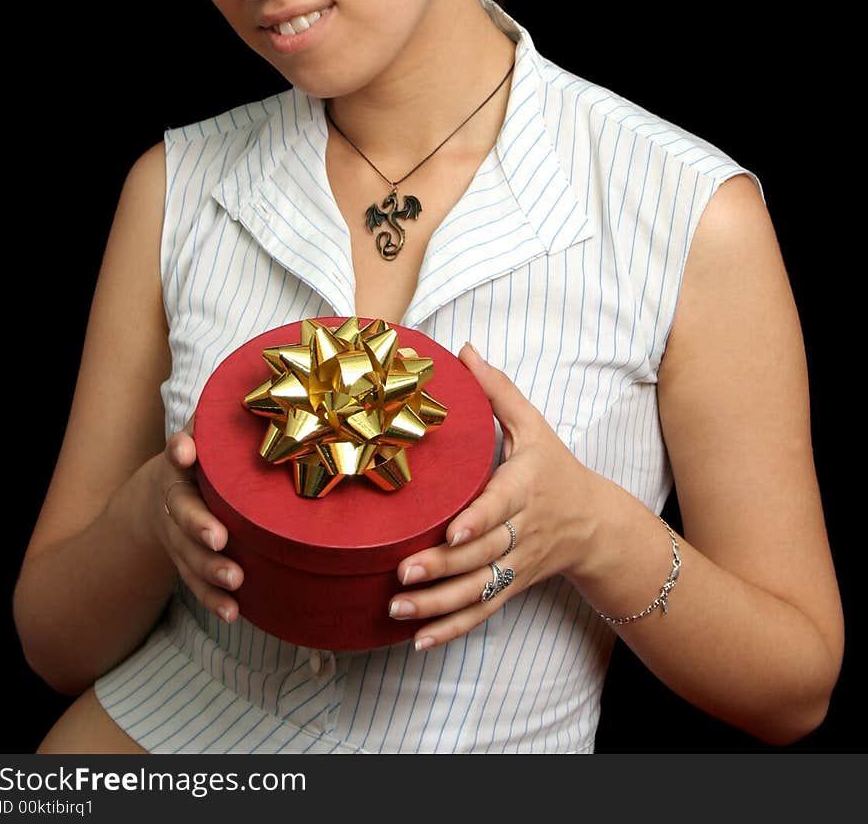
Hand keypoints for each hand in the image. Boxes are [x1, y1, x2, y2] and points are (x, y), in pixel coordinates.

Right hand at [148, 413, 243, 623]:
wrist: (161, 494)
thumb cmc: (203, 457)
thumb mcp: (207, 432)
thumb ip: (227, 418)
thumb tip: (272, 386)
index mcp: (181, 462)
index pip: (177, 451)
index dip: (180, 450)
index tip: (185, 451)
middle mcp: (175, 498)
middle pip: (182, 512)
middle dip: (199, 525)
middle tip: (220, 538)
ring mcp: (177, 534)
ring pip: (187, 554)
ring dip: (209, 570)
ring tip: (235, 581)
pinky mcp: (185, 560)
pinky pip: (195, 583)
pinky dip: (213, 599)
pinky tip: (234, 612)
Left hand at [388, 342, 604, 649]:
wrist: (595, 524)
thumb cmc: (554, 467)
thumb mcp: (533, 425)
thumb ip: (498, 389)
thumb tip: (464, 350)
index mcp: (525, 488)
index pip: (501, 506)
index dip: (479, 520)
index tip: (452, 530)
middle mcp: (521, 531)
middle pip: (482, 554)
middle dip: (442, 566)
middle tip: (401, 572)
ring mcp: (516, 564)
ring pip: (478, 590)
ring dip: (437, 604)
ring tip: (397, 608)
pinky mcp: (510, 586)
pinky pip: (481, 612)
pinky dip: (451, 630)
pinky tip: (418, 640)